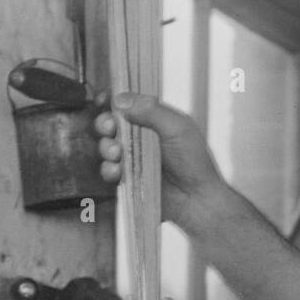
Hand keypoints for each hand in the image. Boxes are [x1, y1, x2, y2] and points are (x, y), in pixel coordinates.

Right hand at [94, 93, 228, 226]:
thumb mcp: (178, 127)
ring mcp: (130, 159)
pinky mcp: (126, 180)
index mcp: (150, 119)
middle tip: (109, 128)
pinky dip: (108, 169)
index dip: (109, 101)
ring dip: (104, 147)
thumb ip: (151, 110)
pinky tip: (117, 171)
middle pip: (107, 124)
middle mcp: (137, 137)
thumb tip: (120, 99)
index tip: (104, 101)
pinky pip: (107, 171)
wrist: (196, 199)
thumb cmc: (194, 162)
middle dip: (103, 123)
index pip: (122, 104)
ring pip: (104, 147)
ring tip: (116, 153)